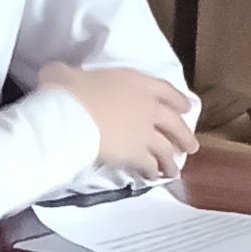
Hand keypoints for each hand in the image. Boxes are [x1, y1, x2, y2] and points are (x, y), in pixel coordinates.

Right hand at [40, 64, 194, 177]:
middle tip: (190, 147)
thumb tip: (60, 76)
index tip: (187, 108)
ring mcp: (145, 132)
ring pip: (166, 149)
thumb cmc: (68, 89)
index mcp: (136, 83)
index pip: (166, 90)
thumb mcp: (67, 73)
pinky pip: (149, 165)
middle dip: (184, 136)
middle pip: (174, 124)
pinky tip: (151, 178)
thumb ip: (71, 75)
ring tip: (173, 171)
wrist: (70, 115)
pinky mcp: (137, 154)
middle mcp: (148, 107)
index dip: (178, 99)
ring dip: (171, 161)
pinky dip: (152, 172)